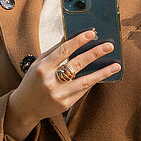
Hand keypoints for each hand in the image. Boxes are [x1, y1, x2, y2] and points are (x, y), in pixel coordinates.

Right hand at [4, 30, 119, 140]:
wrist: (25, 106)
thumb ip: (55, 51)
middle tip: (109, 46)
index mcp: (43, 67)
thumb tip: (70, 36)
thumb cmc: (33, 81)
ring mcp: (59, 94)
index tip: (91, 33)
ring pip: (85, 81)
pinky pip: (82, 91)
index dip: (79, 41)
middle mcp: (50, 81)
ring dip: (102, 72)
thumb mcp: (39, 63)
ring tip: (115, 65)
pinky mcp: (65, 104)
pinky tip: (102, 75)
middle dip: (95, 53)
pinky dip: (92, 82)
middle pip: (77, 64)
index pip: (64, 50)